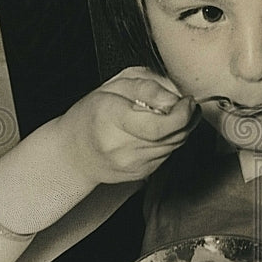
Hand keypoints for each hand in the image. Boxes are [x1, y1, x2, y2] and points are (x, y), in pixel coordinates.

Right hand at [53, 67, 199, 185]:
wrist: (74, 153)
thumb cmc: (92, 114)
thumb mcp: (113, 86)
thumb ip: (147, 87)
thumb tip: (175, 98)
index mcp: (110, 118)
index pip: (159, 126)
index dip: (182, 113)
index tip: (187, 100)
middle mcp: (121, 146)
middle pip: (173, 135)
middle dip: (187, 117)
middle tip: (185, 103)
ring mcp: (132, 164)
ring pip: (175, 145)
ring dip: (181, 128)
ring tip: (170, 114)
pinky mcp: (141, 174)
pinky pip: (168, 154)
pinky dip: (170, 140)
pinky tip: (157, 131)